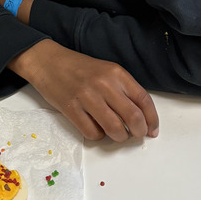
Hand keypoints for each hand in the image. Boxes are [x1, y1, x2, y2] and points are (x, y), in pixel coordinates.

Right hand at [9, 39, 159, 141]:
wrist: (47, 61)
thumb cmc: (79, 68)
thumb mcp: (106, 71)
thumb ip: (122, 89)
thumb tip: (140, 116)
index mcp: (116, 73)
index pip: (144, 100)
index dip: (152, 120)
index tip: (152, 130)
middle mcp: (104, 84)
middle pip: (133, 117)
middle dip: (139, 132)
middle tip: (136, 136)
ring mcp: (86, 96)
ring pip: (114, 128)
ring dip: (120, 137)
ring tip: (117, 135)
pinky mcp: (70, 108)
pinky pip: (92, 132)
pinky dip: (98, 136)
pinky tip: (96, 129)